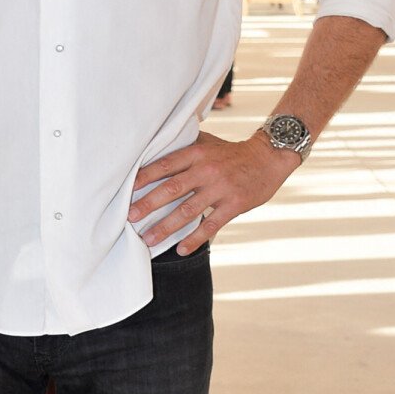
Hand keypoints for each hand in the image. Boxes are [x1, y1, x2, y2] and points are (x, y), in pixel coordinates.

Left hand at [129, 131, 298, 254]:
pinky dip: (195, 239)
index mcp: (197, 153)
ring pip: (188, 211)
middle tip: (129, 217)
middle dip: (148, 204)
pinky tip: (181, 250)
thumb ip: (183, 147)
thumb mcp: (207, 143)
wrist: (269, 158)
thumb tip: (153, 150)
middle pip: (172, 189)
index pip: (164, 165)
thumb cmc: (231, 152)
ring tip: (148, 240)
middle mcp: (206, 170)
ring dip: (166, 227)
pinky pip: (211, 225)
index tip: (125, 189)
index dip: (144, 177)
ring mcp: (221, 188)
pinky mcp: (234, 204)